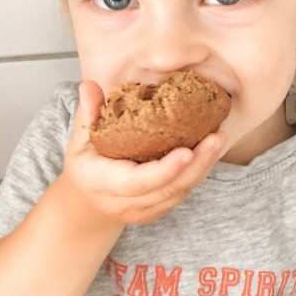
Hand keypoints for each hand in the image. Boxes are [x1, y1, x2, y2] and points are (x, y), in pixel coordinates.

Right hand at [59, 80, 225, 225]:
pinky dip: (197, 173)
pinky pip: (182, 192)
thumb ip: (87, 115)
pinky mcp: (159, 210)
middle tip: (215, 136)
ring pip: (180, 192)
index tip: (187, 152)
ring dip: (202, 167)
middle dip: (196, 164)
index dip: (165, 169)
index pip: (140, 182)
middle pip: (169, 188)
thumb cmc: (84, 169)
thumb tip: (90, 85)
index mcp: (105, 185)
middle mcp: (127, 203)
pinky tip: (209, 151)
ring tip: (217, 138)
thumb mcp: (78, 142)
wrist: (86, 205)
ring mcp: (145, 211)